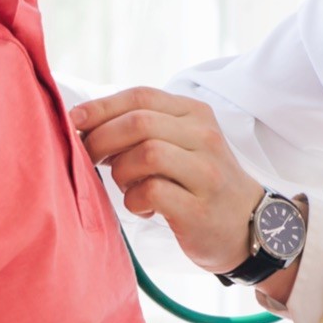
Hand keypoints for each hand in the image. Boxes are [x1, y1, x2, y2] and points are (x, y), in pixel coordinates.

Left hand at [72, 87, 265, 273]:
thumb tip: (83, 123)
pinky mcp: (200, 208)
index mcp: (195, 114)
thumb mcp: (182, 143)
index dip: (101, 107)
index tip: (73, 121)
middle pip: (139, 123)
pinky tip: (144, 208)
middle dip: (101, 140)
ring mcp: (206, 172)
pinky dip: (134, 201)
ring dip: (120, 172)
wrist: (248, 225)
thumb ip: (144, 128)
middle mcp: (204, 137)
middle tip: (87, 159)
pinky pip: (151, 193)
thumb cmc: (200, 182)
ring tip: (127, 186)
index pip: (141, 97)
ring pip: (145, 155)